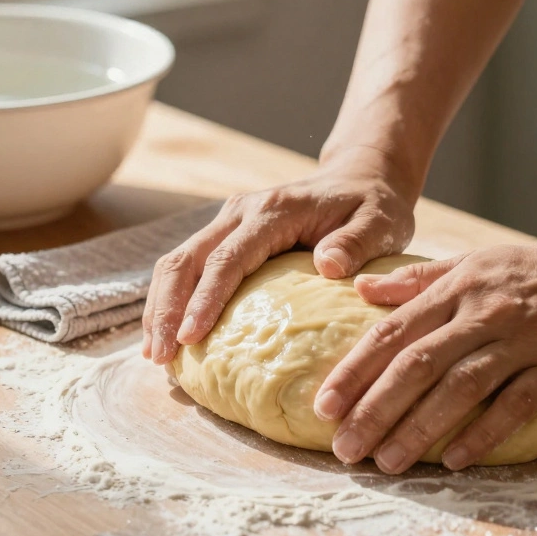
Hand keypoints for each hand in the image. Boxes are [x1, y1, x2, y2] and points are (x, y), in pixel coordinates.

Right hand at [142, 148, 417, 365]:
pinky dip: (172, 301)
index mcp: (274, 211)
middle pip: (187, 259)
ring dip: (160, 306)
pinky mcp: (225, 236)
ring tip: (156, 355)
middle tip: (159, 356)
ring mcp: (228, 222)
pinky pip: (188, 267)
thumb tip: (329, 265)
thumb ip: (358, 242)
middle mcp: (241, 212)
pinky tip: (171, 336)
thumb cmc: (373, 207)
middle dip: (166, 308)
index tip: (190, 338)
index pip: (228, 258)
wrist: (360, 178)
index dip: (205, 299)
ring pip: (178, 262)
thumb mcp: (381, 222)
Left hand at [312, 234, 536, 472]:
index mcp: (457, 287)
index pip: (394, 331)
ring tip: (386, 461)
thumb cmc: (535, 271)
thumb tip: (360, 291)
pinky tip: (452, 459)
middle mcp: (485, 312)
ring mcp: (523, 341)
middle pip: (419, 363)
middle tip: (344, 447)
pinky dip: (483, 432)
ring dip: (419, 427)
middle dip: (375, 408)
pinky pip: (516, 404)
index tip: (324, 405)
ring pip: (462, 387)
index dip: (356, 369)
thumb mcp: (474, 262)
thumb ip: (418, 280)